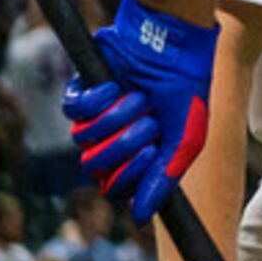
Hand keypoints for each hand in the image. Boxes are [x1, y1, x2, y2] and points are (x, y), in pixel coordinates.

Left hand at [63, 0, 215, 221]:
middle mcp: (113, 139)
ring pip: (83, 139)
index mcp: (138, 156)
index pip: (114, 187)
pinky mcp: (82, 91)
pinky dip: (98, 100)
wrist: (174, 43)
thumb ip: (163, 179)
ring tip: (138, 99)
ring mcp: (96, 116)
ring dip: (116, 117)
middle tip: (148, 123)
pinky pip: (75, 110)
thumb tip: (138, 217)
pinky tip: (116, 87)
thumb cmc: (186, 89)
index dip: (128, 176)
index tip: (150, 153)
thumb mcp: (187, 139)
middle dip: (123, 144)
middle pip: (95, 167)